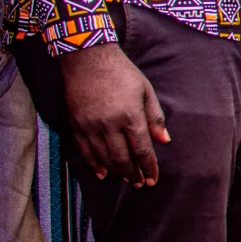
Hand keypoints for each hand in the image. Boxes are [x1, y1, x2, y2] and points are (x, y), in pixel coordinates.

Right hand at [58, 42, 169, 185]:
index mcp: (130, 116)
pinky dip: (93, 164)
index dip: (149, 167)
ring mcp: (90, 126)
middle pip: (122, 158)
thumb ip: (155, 117)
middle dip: (133, 173)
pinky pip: (84, 150)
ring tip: (126, 179)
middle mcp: (109, 125)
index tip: (153, 179)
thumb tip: (165, 141)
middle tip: (140, 183)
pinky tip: (102, 173)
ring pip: (103, 157)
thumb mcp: (146, 91)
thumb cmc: (122, 72)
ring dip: (116, 171)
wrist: (87, 58)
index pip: (142, 150)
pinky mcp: (75, 124)